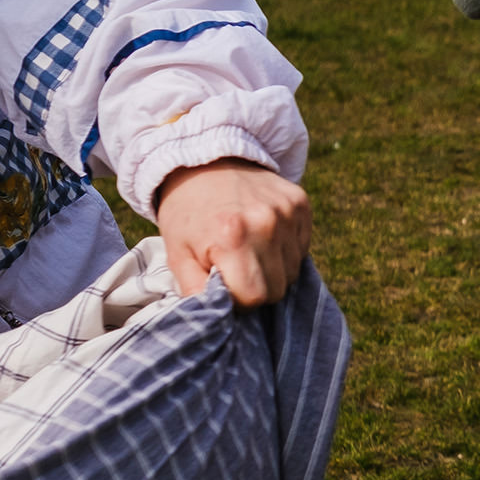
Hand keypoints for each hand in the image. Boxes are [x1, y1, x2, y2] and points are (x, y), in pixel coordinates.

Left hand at [155, 159, 312, 305]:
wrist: (204, 158)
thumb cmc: (187, 212)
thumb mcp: (177, 252)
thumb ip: (195, 290)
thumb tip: (215, 320)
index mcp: (232, 236)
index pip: (254, 297)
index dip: (238, 300)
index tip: (224, 285)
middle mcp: (266, 222)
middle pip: (277, 288)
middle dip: (256, 287)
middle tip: (235, 269)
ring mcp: (288, 211)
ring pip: (293, 271)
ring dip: (273, 269)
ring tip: (249, 249)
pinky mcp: (301, 203)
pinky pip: (302, 248)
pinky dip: (285, 250)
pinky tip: (264, 235)